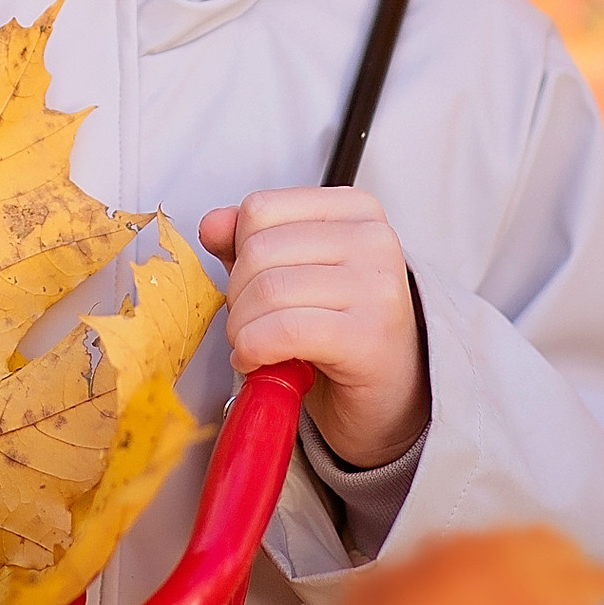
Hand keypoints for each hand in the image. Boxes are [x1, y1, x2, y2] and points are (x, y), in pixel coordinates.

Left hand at [197, 190, 427, 470]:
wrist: (391, 395)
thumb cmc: (342, 332)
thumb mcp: (293, 274)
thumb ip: (249, 243)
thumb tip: (212, 224)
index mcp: (355, 210)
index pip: (260, 209)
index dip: (238, 254)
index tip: (254, 287)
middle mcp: (374, 239)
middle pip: (259, 250)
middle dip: (237, 297)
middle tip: (251, 326)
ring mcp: (377, 286)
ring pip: (267, 291)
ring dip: (242, 330)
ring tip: (256, 346)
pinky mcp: (368, 334)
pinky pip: (284, 331)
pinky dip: (255, 350)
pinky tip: (259, 362)